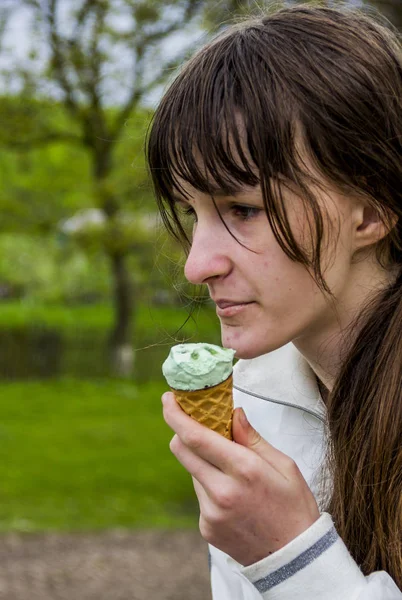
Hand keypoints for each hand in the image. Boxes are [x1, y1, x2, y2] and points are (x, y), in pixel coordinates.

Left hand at [162, 392, 319, 565]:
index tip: (169, 399)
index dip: (176, 415)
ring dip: (202, 461)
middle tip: (194, 422)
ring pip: (192, 471)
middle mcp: (222, 491)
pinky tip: (233, 495)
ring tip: (230, 470)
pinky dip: (210, 485)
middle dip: (182, 431)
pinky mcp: (206, 527)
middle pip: (182, 450)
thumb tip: (233, 413)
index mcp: (244, 470)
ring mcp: (211, 512)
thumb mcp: (284, 466)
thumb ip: (252, 438)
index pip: (196, 436)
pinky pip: (200, 495)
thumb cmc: (294, 508)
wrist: (295, 559)